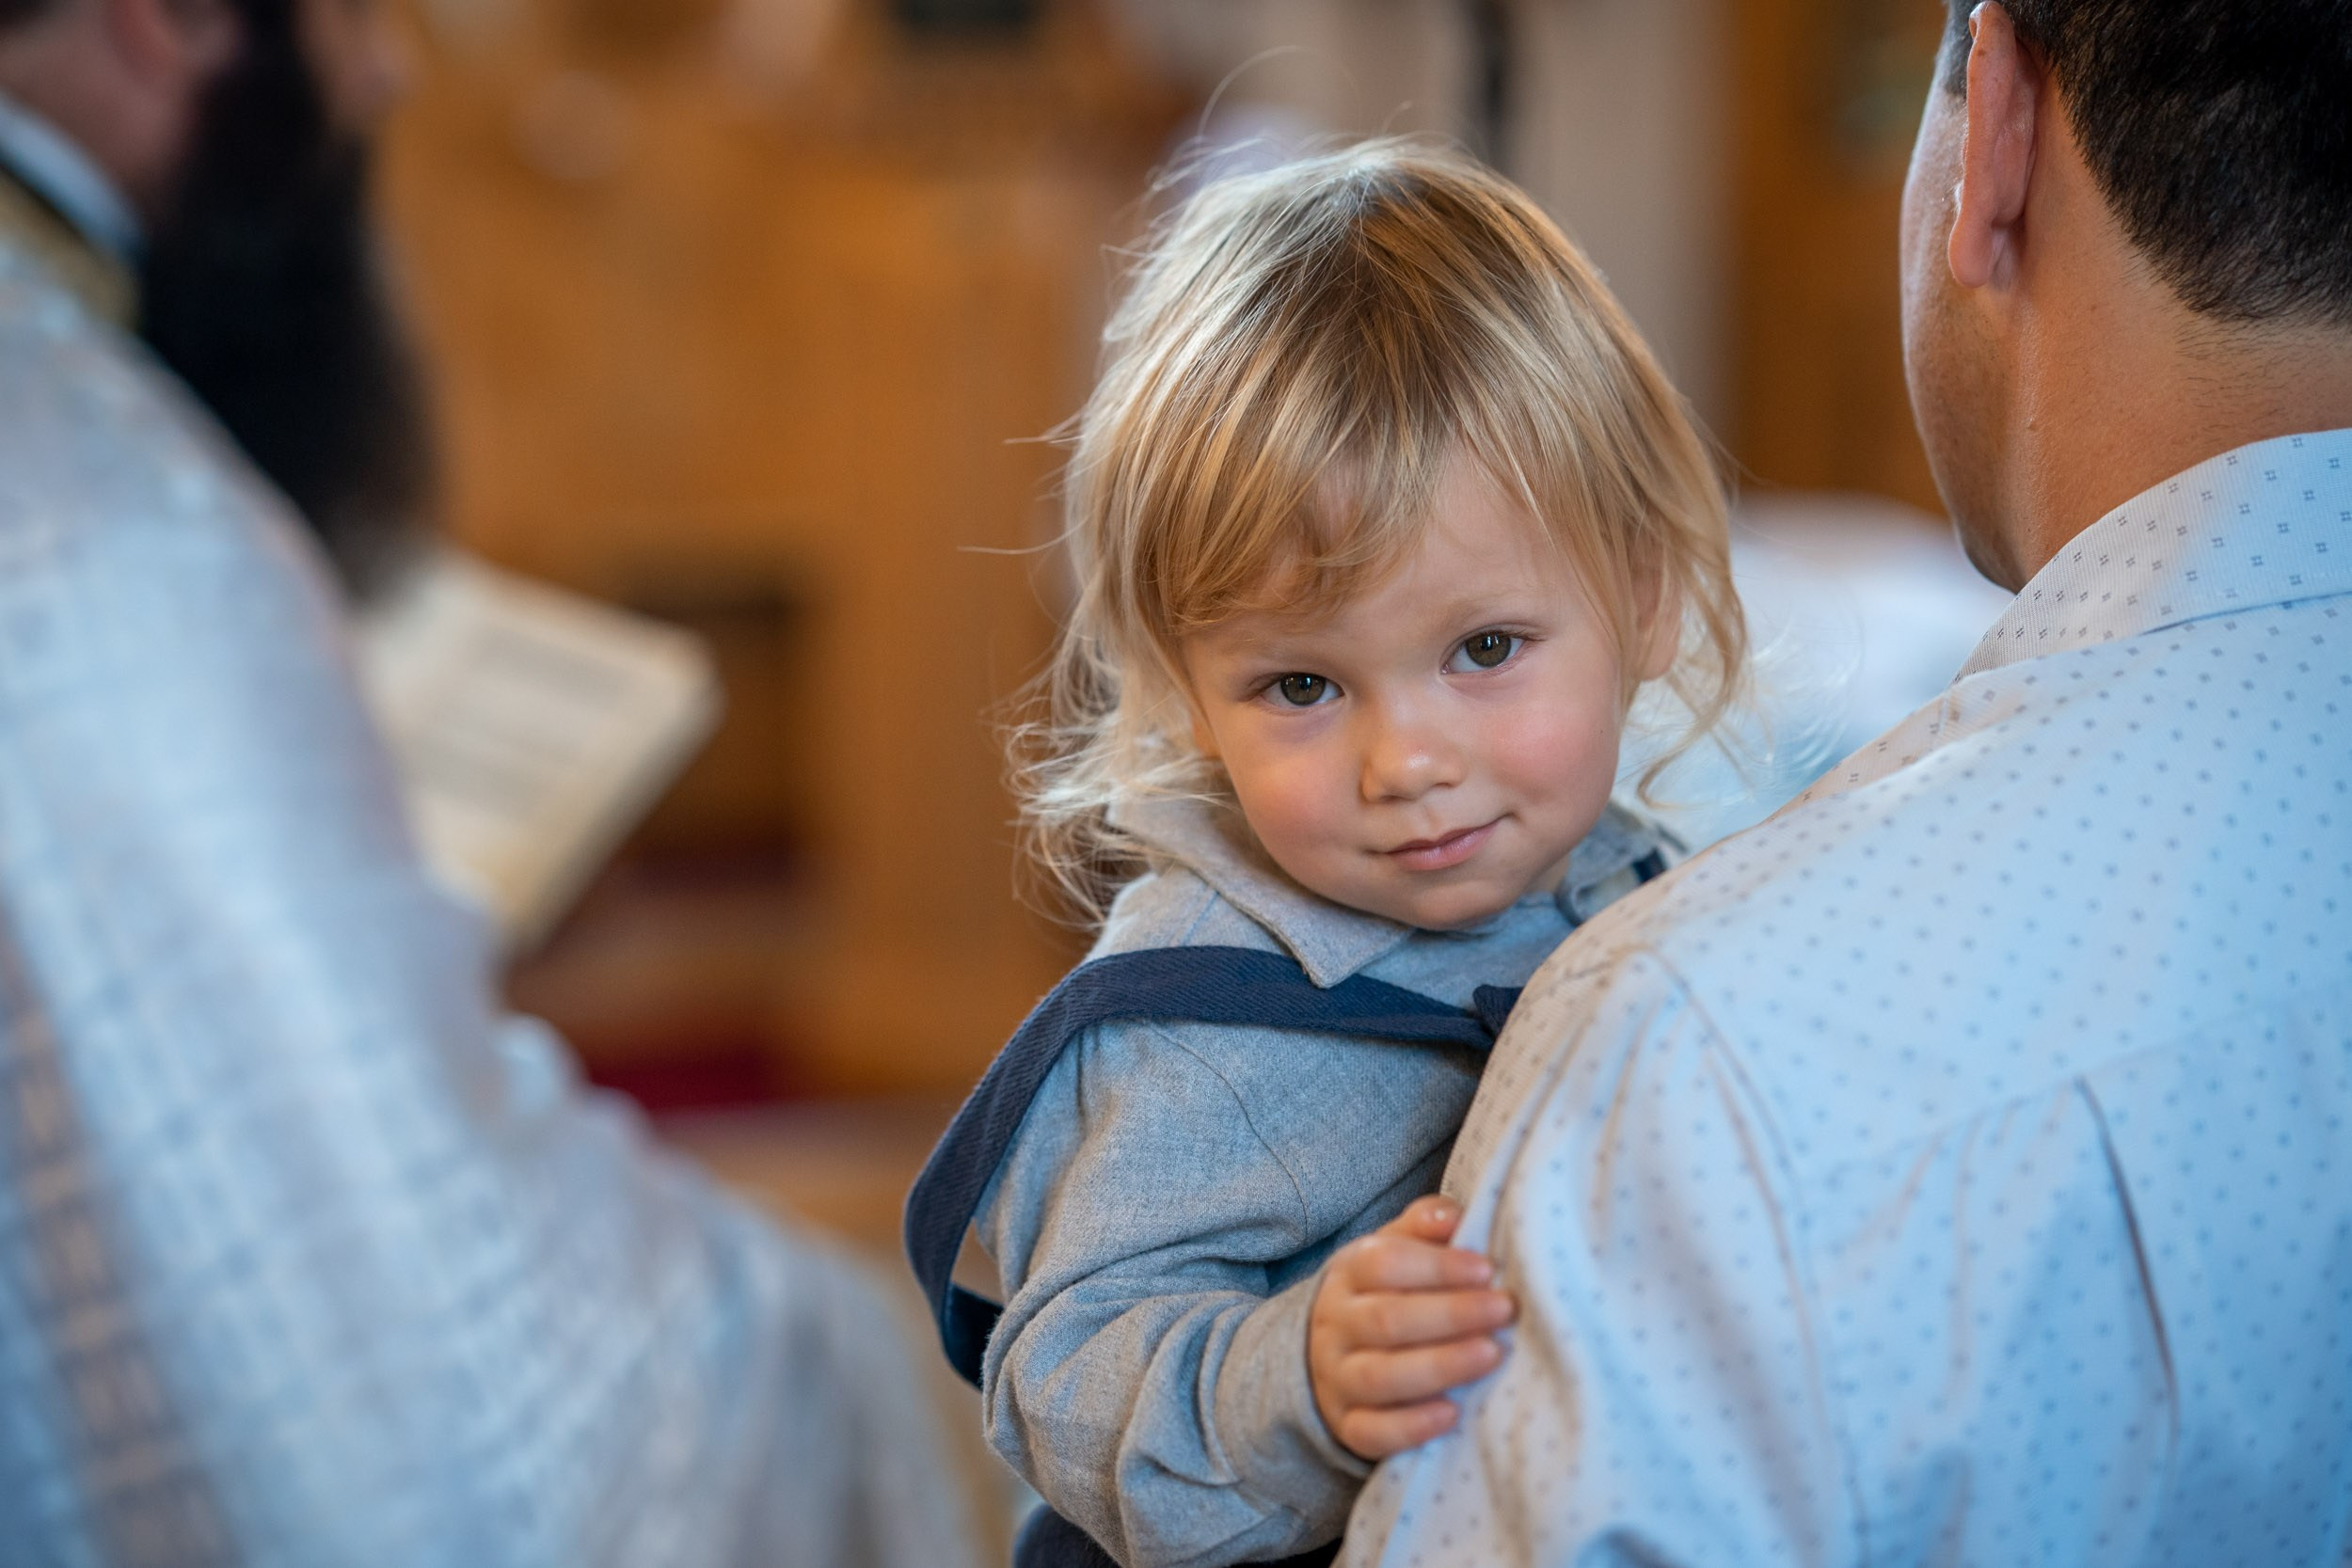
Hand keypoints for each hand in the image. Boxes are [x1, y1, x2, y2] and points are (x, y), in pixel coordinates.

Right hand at [1307, 1195, 1514, 1460]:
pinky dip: (1411, 1426)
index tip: (1487, 1268)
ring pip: (1380, 1376)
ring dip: (1440, 1366)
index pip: (1383, 1263)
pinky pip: (1371, 1432)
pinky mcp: (1346, 1425)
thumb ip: (1422, 1228)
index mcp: (1348, 1274)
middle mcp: (1336, 1325)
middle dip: (1451, 1314)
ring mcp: (1336, 1378)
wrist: (1329, 1356)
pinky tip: (1452, 1414)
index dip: (1436, 1266)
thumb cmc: (1384, 1295)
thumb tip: (1453, 1215)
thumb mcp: (1393, 1251)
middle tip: (1505, 1310)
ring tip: (1492, 1355)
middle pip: (1386, 1319)